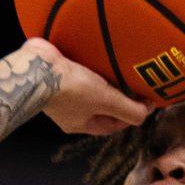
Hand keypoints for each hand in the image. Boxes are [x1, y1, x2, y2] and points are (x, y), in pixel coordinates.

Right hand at [19, 37, 150, 136]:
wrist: (38, 66)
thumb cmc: (72, 89)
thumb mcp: (106, 101)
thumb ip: (128, 110)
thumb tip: (146, 115)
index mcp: (80, 124)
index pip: (112, 125)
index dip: (130, 115)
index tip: (145, 102)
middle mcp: (69, 112)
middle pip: (101, 108)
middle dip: (118, 98)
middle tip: (135, 85)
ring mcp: (61, 92)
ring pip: (90, 90)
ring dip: (104, 82)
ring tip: (120, 70)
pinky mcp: (57, 73)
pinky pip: (79, 74)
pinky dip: (91, 68)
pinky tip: (100, 58)